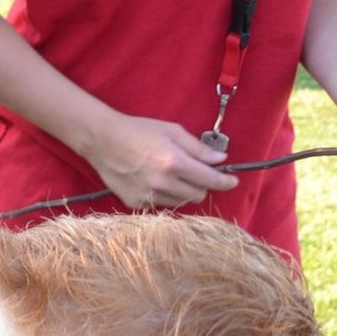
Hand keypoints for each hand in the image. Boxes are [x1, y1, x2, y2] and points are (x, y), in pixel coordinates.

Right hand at [82, 113, 237, 207]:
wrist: (103, 141)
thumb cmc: (139, 131)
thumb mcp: (172, 132)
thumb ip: (198, 148)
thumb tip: (220, 159)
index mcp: (174, 162)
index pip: (209, 179)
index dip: (225, 182)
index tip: (233, 182)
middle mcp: (162, 182)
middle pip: (196, 194)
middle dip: (202, 186)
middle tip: (198, 174)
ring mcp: (147, 195)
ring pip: (179, 202)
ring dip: (183, 191)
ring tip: (174, 177)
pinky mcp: (135, 202)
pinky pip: (159, 204)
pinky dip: (163, 195)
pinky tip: (154, 181)